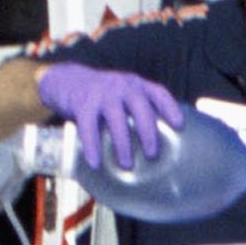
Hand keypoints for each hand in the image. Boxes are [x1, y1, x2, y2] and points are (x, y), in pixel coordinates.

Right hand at [33, 62, 182, 176]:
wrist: (65, 80)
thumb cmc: (101, 95)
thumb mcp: (122, 95)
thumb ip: (136, 111)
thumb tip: (154, 147)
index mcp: (136, 85)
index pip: (158, 93)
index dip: (170, 108)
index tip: (180, 126)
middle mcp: (122, 86)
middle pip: (140, 108)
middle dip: (148, 132)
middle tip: (152, 155)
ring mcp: (102, 93)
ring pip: (116, 119)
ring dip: (123, 144)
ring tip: (127, 165)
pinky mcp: (82, 103)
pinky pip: (88, 127)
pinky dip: (92, 146)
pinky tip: (95, 163)